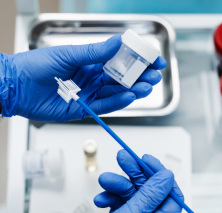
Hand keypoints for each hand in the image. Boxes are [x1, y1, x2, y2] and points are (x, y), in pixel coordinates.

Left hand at [0, 35, 165, 121]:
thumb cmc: (36, 66)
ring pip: (116, 92)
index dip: (137, 60)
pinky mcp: (84, 109)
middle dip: (140, 76)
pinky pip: (105, 106)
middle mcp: (92, 78)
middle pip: (122, 78)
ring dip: (133, 90)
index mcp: (90, 62)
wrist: (16, 86)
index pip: (119, 61)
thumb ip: (95, 52)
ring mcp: (89, 94)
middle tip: (154, 75)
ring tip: (147, 86)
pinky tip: (130, 96)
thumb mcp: (68, 54)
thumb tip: (117, 42)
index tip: (153, 58)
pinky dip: (118, 102)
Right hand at [79, 150, 183, 212]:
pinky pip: (120, 206)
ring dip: (118, 186)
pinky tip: (100, 199)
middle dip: (135, 174)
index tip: (147, 160)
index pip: (171, 196)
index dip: (160, 176)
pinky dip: (110, 199)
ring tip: (105, 180)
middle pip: (150, 192)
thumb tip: (167, 177)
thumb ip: (149, 196)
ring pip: (132, 197)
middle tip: (123, 157)